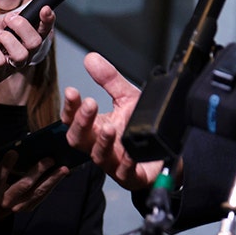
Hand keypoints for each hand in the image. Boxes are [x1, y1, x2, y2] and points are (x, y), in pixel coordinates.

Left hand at [0, 7, 55, 115]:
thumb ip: (9, 20)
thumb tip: (18, 15)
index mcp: (27, 42)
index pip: (44, 31)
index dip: (48, 21)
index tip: (45, 9)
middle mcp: (25, 55)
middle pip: (36, 43)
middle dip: (22, 26)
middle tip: (8, 20)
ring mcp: (13, 66)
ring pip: (20, 54)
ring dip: (5, 38)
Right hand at [0, 147, 68, 222]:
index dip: (5, 166)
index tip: (14, 152)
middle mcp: (5, 200)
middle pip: (23, 186)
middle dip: (37, 172)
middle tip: (49, 159)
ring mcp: (19, 206)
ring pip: (37, 193)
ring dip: (52, 180)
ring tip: (64, 168)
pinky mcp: (28, 207)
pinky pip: (42, 196)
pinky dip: (53, 185)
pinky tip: (62, 175)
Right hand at [62, 52, 161, 190]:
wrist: (164, 151)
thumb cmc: (138, 127)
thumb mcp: (127, 98)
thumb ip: (110, 80)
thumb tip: (91, 58)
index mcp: (95, 127)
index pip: (73, 118)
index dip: (70, 107)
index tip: (72, 91)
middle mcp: (100, 146)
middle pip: (79, 139)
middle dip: (82, 122)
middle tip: (89, 104)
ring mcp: (114, 163)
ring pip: (99, 156)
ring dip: (102, 142)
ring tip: (109, 128)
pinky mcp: (132, 176)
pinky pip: (126, 173)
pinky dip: (126, 164)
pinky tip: (130, 155)